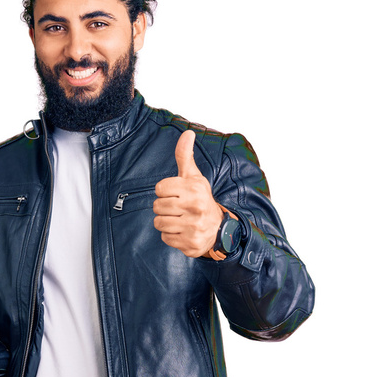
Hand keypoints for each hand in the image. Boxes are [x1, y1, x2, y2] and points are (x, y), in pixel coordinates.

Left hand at [153, 130, 223, 256]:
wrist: (218, 229)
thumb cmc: (200, 199)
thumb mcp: (194, 177)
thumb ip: (185, 156)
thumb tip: (187, 132)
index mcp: (194, 189)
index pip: (160, 188)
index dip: (165, 191)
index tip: (176, 194)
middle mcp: (195, 208)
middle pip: (157, 206)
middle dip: (164, 207)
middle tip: (177, 208)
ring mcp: (193, 227)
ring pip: (159, 223)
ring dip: (166, 222)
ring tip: (179, 219)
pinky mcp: (190, 243)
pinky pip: (165, 238)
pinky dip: (170, 236)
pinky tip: (182, 231)